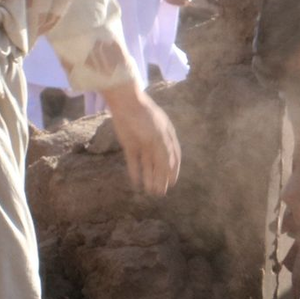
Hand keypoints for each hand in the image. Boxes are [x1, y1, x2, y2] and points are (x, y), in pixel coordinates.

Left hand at [100, 80, 181, 194]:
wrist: (126, 104)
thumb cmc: (147, 118)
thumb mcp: (159, 137)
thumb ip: (165, 154)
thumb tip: (170, 170)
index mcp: (167, 137)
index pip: (173, 157)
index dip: (173, 171)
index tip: (172, 183)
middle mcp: (155, 141)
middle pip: (159, 163)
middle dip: (160, 178)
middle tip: (159, 194)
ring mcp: (142, 143)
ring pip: (147, 164)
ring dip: (149, 177)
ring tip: (149, 192)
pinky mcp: (129, 144)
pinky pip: (133, 161)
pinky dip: (135, 172)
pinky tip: (136, 183)